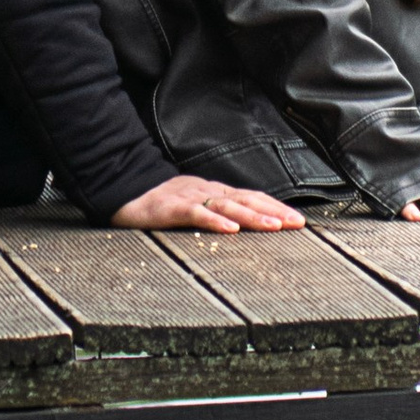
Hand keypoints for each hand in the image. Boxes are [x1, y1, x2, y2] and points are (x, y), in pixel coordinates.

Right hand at [113, 175, 304, 233]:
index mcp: (213, 192)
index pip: (251, 197)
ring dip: (252, 216)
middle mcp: (207, 191)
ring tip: (274, 226)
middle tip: (297, 223)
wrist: (122, 189)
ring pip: (226, 206)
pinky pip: (196, 214)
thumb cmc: (158, 203)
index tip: (297, 219)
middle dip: (274, 211)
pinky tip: (230, 230)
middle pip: (246, 199)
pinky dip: (215, 222)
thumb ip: (215, 213)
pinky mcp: (171, 208)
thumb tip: (242, 228)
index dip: (275, 207)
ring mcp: (189, 198)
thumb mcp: (192, 206)